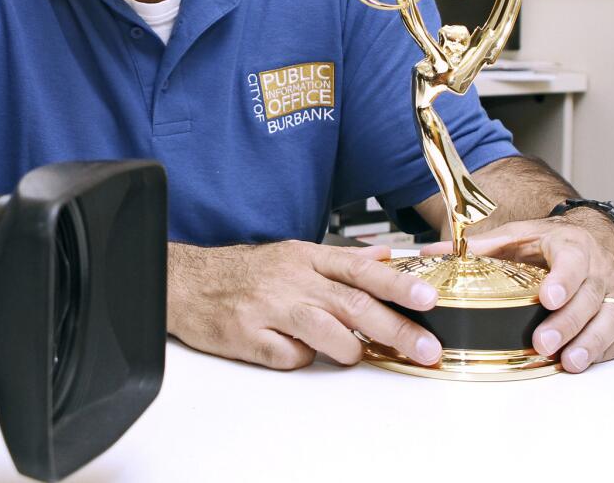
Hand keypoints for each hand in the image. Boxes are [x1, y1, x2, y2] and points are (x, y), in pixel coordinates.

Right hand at [168, 240, 442, 369]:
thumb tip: (385, 256)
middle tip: (426, 349)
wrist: (185, 282)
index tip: (428, 298)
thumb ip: (340, 260)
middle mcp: (290, 279)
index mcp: (305, 257)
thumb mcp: (291, 253)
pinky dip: (300, 359)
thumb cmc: (242, 271)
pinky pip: (290, 358)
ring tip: (350, 353)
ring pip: (328, 335)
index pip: (361, 269)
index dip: (397, 283)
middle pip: (354, 305)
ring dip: (349, 351)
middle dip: (397, 330)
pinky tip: (292, 349)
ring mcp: (269, 308)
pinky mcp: (248, 336)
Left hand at [421, 217, 613, 372]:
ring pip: (609, 319)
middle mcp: (599, 269)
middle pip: (587, 299)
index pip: (572, 262)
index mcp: (571, 246)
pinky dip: (604, 350)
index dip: (562, 281)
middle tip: (542, 343)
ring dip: (589, 343)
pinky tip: (583, 361)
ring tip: (567, 361)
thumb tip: (430, 253)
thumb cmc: (552, 241)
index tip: (546, 298)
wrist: (596, 238)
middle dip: (566, 323)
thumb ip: (479, 247)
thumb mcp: (518, 235)